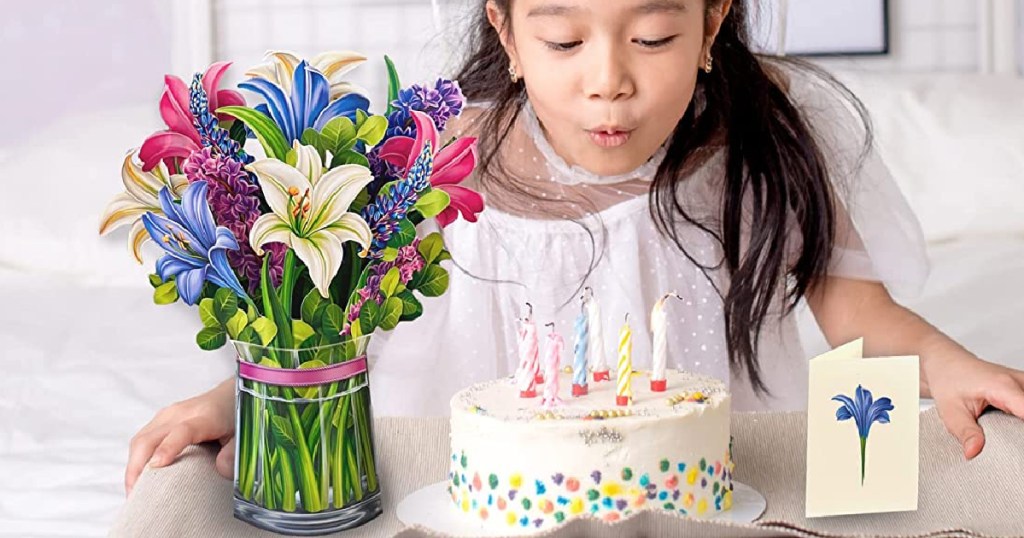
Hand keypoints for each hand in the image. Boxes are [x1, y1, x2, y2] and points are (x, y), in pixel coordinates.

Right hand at [125, 378, 235, 494]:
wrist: (227, 396)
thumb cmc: (234, 416)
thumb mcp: (244, 434)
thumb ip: (234, 452)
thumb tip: (221, 469)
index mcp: (205, 416)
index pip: (182, 431)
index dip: (168, 448)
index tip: (157, 465)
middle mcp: (181, 413)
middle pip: (149, 438)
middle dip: (137, 468)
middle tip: (137, 495)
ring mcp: (167, 416)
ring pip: (140, 441)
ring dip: (133, 467)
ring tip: (135, 492)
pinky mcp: (159, 421)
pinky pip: (141, 440)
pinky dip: (136, 460)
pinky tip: (140, 478)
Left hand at [926, 356, 1023, 459]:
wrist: (946, 362)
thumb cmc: (947, 380)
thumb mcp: (950, 410)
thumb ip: (965, 432)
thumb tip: (973, 452)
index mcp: (1003, 386)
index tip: (1019, 444)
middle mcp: (1019, 382)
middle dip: (1021, 430)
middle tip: (1007, 438)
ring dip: (1022, 423)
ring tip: (1006, 431)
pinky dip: (1022, 417)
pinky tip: (1014, 427)